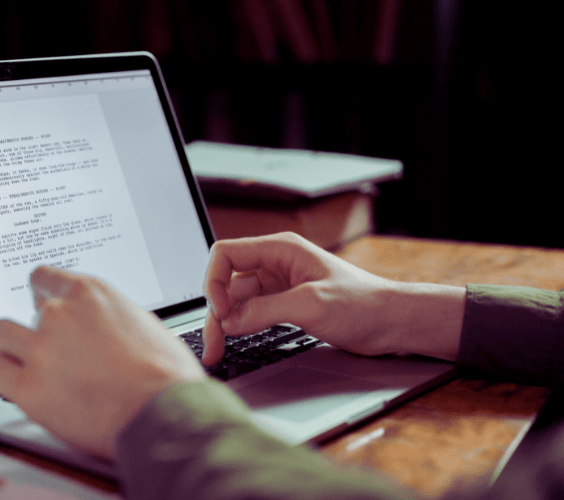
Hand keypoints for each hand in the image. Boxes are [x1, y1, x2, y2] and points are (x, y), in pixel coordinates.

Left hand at [0, 266, 205, 460]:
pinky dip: (3, 377)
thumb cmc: (165, 376)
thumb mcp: (144, 324)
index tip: (42, 306)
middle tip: (48, 347)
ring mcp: (41, 349)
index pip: (44, 279)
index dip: (43, 296)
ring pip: (0, 334)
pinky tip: (18, 384)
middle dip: (34, 328)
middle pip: (24, 310)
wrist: (163, 414)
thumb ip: (110, 317)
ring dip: (13, 348)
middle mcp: (61, 315)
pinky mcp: (28, 387)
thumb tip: (101, 324)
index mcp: (90, 295)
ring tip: (27, 364)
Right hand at [202, 233, 464, 365]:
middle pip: (227, 282)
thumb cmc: (363, 304)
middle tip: (213, 345)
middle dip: (216, 311)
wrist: (393, 323)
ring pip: (237, 302)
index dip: (214, 282)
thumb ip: (264, 310)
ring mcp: (278, 286)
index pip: (226, 254)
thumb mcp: (310, 304)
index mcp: (280, 250)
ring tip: (217, 352)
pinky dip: (240, 328)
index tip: (221, 311)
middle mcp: (275, 264)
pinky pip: (252, 313)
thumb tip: (228, 321)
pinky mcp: (285, 305)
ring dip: (225, 324)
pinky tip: (235, 343)